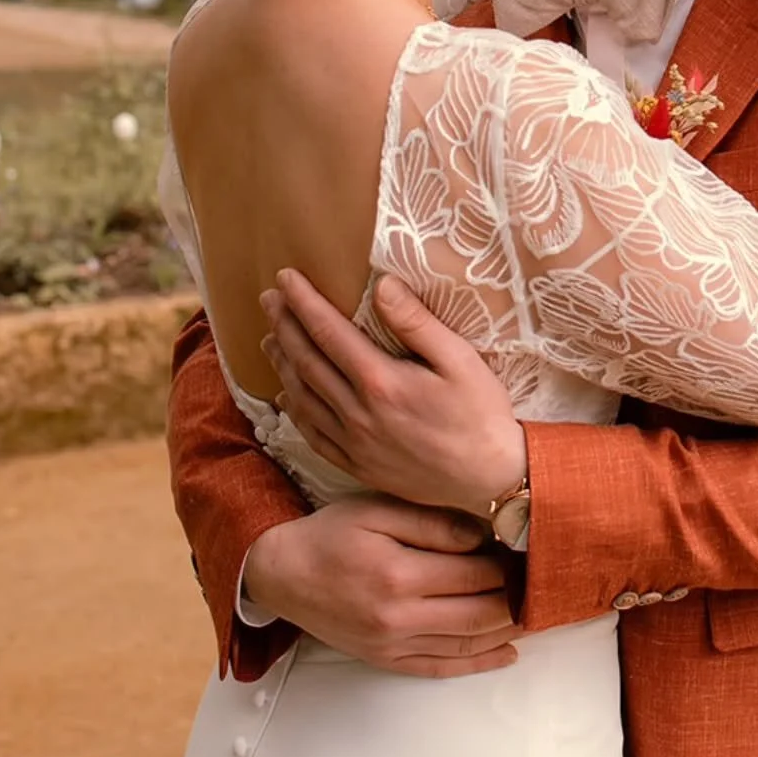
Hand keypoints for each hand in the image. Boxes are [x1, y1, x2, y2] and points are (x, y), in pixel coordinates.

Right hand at [242, 495, 517, 677]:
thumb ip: (433, 523)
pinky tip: (508, 654)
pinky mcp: (386, 660)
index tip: (527, 551)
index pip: (475, 574)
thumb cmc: (333, 534)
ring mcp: (393, 644)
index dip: (508, 564)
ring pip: (467, 644)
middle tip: (541, 583)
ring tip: (536, 613)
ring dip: (507, 631)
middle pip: (479, 613)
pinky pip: (442, 668)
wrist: (283, 574)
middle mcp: (399, 617)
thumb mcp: (378, 510)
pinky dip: (480, 664)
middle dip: (516, 599)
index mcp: (400, 574)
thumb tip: (481, 537)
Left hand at [261, 270, 526, 516]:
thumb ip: (417, 322)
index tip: (285, 277)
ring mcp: (354, 443)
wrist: (489, 478)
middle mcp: (358, 413)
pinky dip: (295, 409)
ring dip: (283, 364)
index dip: (303, 302)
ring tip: (270, 339)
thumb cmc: (481, 413)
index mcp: (381, 381)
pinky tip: (289, 394)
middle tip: (268, 299)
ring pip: (304, 397)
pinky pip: (313, 434)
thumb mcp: (460, 359)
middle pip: (307, 361)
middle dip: (285, 326)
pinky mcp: (358, 465)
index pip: (328, 332)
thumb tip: (382, 286)